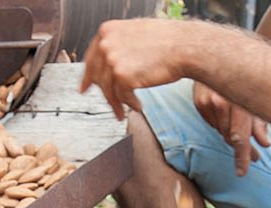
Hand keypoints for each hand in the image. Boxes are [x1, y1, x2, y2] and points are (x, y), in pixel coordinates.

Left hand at [81, 19, 202, 119]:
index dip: (88, 76)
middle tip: (111, 106)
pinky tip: (138, 107)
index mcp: (107, 30)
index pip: (91, 57)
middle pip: (98, 76)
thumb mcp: (136, 34)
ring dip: (117, 104)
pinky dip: (129, 104)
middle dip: (104, 94)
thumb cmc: (168, 41)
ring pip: (108, 89)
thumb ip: (119, 45)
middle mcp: (106, 43)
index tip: (85, 88)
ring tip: (124, 112)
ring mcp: (113, 59)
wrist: (185, 46)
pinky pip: (121, 97)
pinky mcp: (122, 76)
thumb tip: (109, 62)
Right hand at [193, 82, 270, 175]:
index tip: (241, 172)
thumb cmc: (248, 74)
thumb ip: (260, 122)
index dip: (242, 157)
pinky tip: (227, 113)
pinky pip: (212, 123)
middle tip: (253, 156)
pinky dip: (221, 123)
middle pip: (230, 137)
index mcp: (239, 101)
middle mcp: (221, 102)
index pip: (239, 137)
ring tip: (241, 126)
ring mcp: (207, 102)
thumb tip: (264, 144)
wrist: (220, 53)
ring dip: (232, 133)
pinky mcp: (199, 102)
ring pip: (221, 131)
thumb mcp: (259, 98)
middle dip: (243, 148)